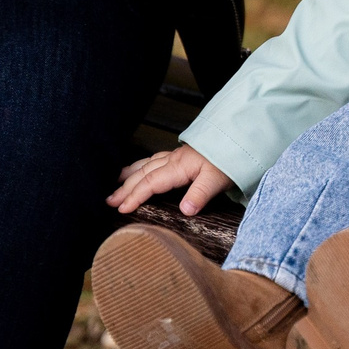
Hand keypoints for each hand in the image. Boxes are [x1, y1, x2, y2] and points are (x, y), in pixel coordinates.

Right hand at [110, 144, 231, 215]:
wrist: (240, 137)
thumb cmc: (230, 158)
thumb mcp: (217, 178)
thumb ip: (200, 194)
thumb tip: (185, 211)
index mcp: (179, 167)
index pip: (150, 183)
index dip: (135, 196)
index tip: (121, 208)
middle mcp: (174, 160)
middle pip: (143, 174)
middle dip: (125, 188)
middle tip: (109, 200)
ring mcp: (177, 157)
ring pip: (147, 164)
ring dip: (130, 174)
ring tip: (115, 181)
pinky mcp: (182, 156)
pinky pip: (155, 160)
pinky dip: (142, 166)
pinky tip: (141, 168)